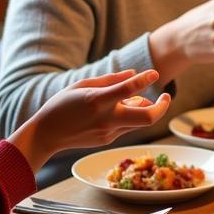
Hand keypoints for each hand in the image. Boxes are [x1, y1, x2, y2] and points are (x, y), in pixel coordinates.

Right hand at [10, 69, 169, 169]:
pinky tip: (123, 108)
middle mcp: (106, 119)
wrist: (47, 135)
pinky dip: (130, 116)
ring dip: (146, 109)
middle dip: (162, 107)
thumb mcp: (83, 85)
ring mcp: (109, 133)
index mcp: (97, 101)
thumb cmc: (62, 105)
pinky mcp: (108, 140)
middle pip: (147, 118)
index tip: (155, 73)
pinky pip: (127, 126)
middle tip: (166, 96)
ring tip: (139, 98)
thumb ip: (111, 80)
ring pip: (139, 122)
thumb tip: (134, 73)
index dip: (144, 80)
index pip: (128, 89)